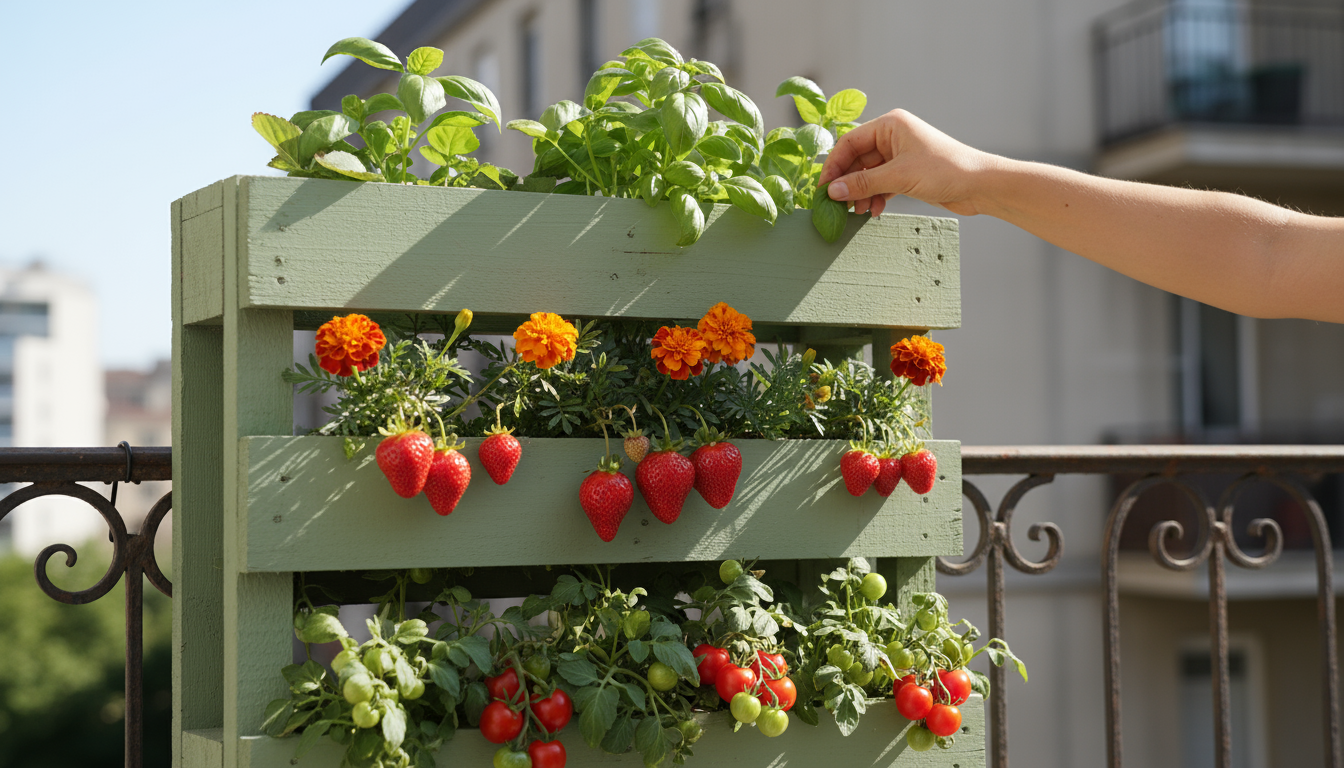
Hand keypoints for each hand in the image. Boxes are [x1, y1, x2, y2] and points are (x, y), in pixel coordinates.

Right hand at [817, 109, 993, 216]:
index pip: (849, 143)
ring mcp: (899, 155)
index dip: (834, 166)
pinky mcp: (907, 173)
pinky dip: (875, 197)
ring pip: (868, 174)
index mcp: (890, 125)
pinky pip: (881, 184)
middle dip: (848, 183)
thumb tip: (833, 191)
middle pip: (856, 160)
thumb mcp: (899, 177)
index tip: (823, 188)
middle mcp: (893, 137)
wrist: (980, 185)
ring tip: (857, 212)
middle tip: (836, 205)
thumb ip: (864, 183)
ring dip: (861, 193)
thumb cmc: (946, 170)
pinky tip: (874, 211)